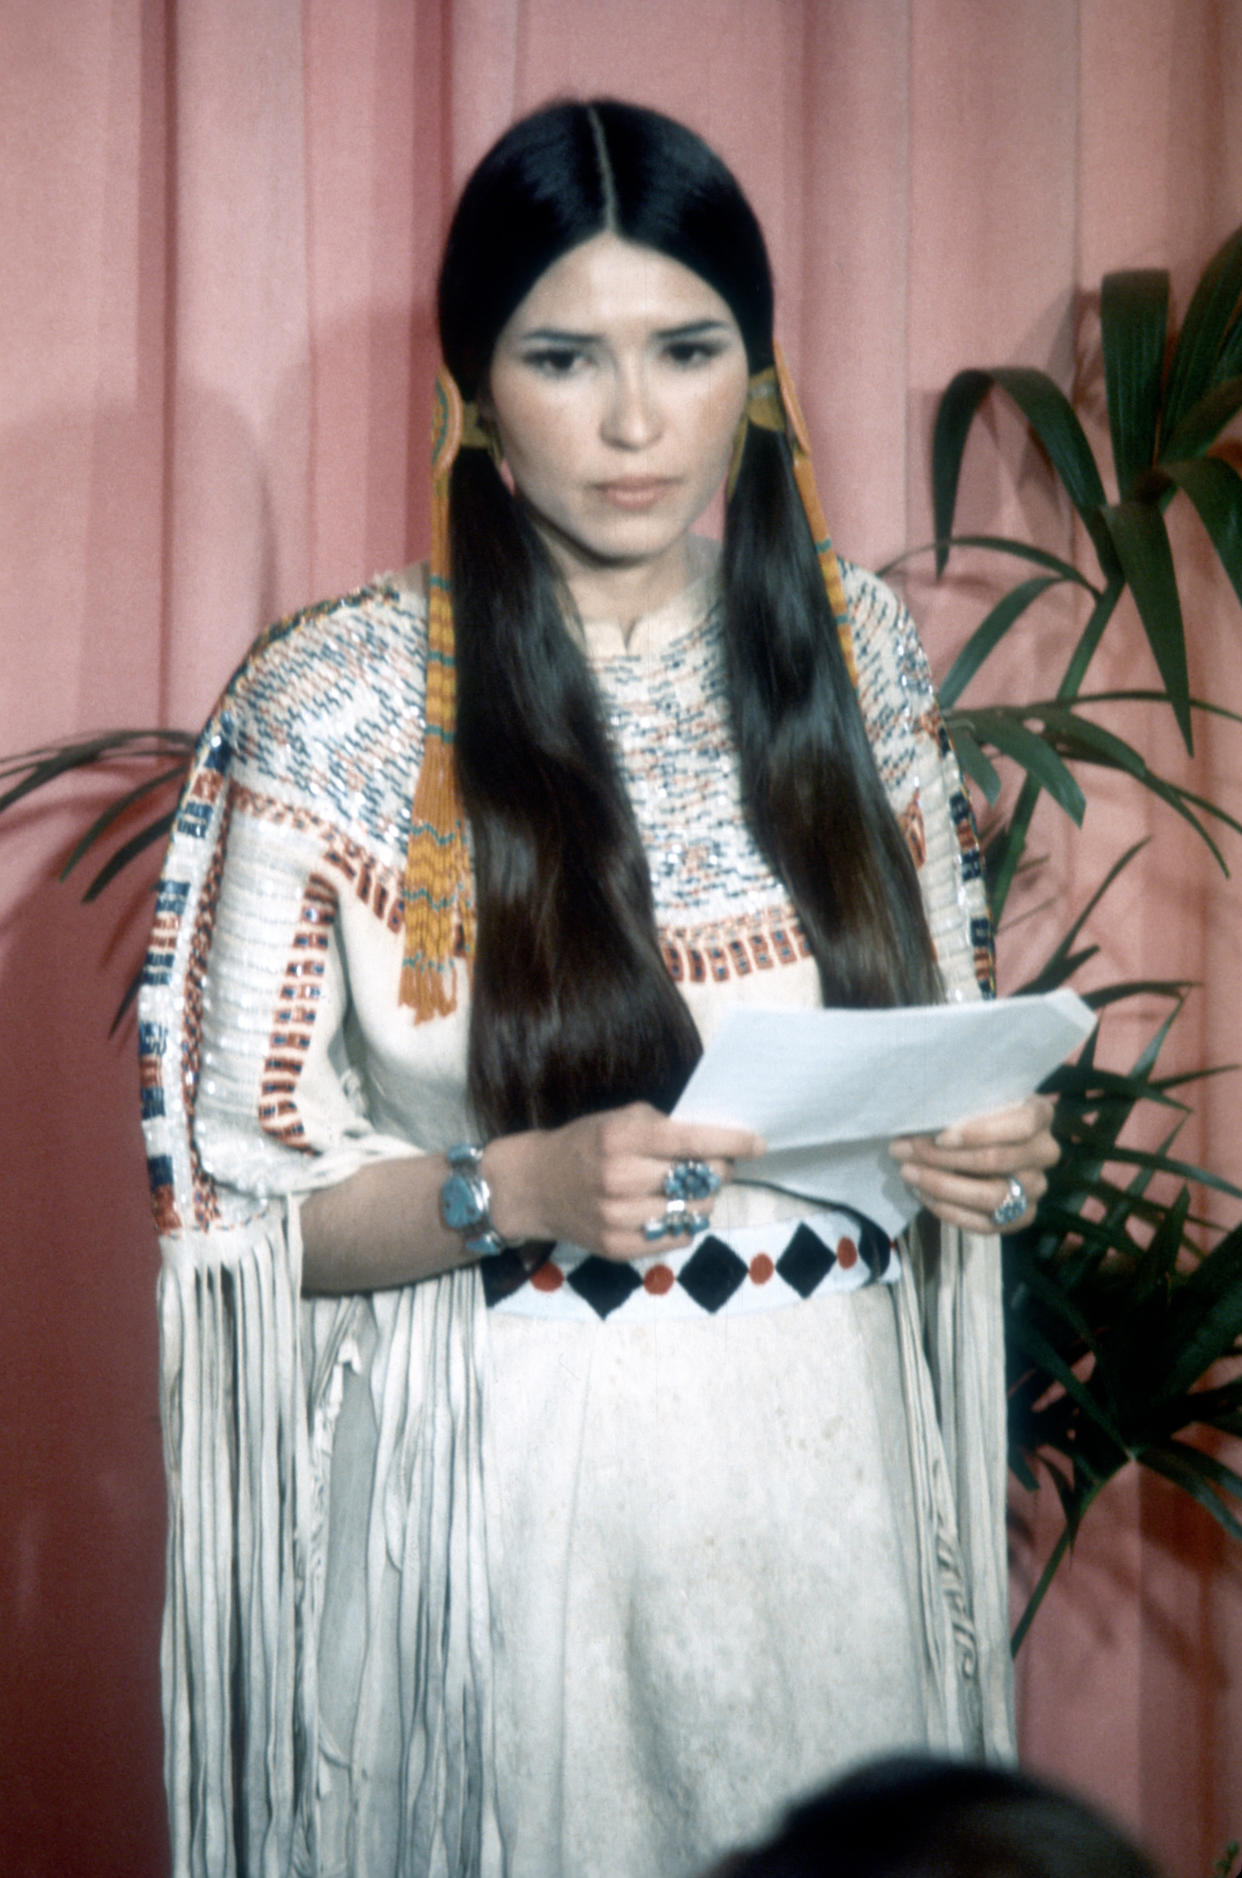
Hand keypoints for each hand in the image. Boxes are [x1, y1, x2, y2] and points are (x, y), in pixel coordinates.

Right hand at [485, 1102, 765, 1261]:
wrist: (534, 1186)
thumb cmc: (584, 1145)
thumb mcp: (617, 1120)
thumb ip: (663, 1128)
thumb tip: (716, 1141)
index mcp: (622, 1138)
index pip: (690, 1141)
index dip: (731, 1142)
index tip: (758, 1144)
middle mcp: (621, 1178)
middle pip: (699, 1179)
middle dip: (718, 1171)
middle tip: (715, 1165)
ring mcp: (619, 1217)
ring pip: (692, 1211)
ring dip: (701, 1199)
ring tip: (687, 1189)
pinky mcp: (618, 1247)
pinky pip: (677, 1238)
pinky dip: (684, 1224)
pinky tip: (669, 1211)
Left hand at [889, 1094, 1057, 1234]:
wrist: (983, 1142)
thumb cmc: (972, 1113)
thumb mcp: (970, 1099)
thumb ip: (958, 1105)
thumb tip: (919, 1119)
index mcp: (1039, 1114)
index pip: (1021, 1124)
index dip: (980, 1132)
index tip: (940, 1137)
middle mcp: (1045, 1151)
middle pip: (998, 1160)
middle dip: (944, 1157)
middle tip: (904, 1149)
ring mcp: (1037, 1187)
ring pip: (991, 1195)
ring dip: (942, 1185)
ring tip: (908, 1172)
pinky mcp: (1022, 1217)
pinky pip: (986, 1223)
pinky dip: (949, 1210)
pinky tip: (922, 1193)